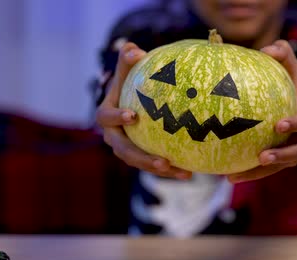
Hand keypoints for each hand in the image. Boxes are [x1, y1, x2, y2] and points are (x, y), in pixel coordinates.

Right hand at [96, 42, 192, 179]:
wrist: (135, 102)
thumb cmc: (131, 82)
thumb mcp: (127, 70)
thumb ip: (128, 58)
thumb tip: (134, 50)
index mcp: (106, 115)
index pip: (107, 118)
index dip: (117, 118)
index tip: (133, 116)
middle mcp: (113, 136)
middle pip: (124, 151)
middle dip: (142, 158)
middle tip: (162, 162)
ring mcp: (126, 149)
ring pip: (140, 163)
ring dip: (160, 170)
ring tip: (182, 173)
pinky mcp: (140, 157)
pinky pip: (154, 166)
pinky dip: (170, 171)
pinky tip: (190, 173)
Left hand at [227, 40, 296, 182]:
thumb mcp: (294, 67)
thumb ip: (284, 54)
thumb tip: (266, 48)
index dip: (296, 124)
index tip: (279, 125)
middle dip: (281, 156)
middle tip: (262, 156)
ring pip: (281, 166)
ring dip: (260, 173)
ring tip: (234, 177)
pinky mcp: (285, 159)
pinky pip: (269, 170)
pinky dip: (251, 174)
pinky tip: (228, 177)